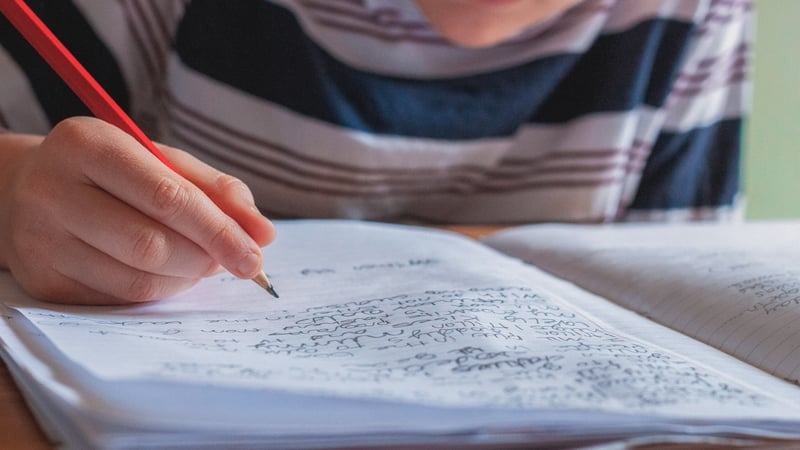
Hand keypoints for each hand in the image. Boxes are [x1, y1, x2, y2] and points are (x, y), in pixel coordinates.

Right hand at [0, 117, 274, 304]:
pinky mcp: (43, 282)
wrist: (26, 189)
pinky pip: (120, 300)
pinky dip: (160, 291)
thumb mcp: (161, 161)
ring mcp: (40, 241)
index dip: (219, 230)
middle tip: (233, 261)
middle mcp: (53, 191)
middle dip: (206, 258)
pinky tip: (167, 272)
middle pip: (151, 244)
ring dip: (186, 277)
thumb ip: (217, 190)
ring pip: (137, 280)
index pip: (167, 196)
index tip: (256, 253)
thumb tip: (263, 234)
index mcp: (87, 144)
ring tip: (199, 261)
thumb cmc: (112, 172)